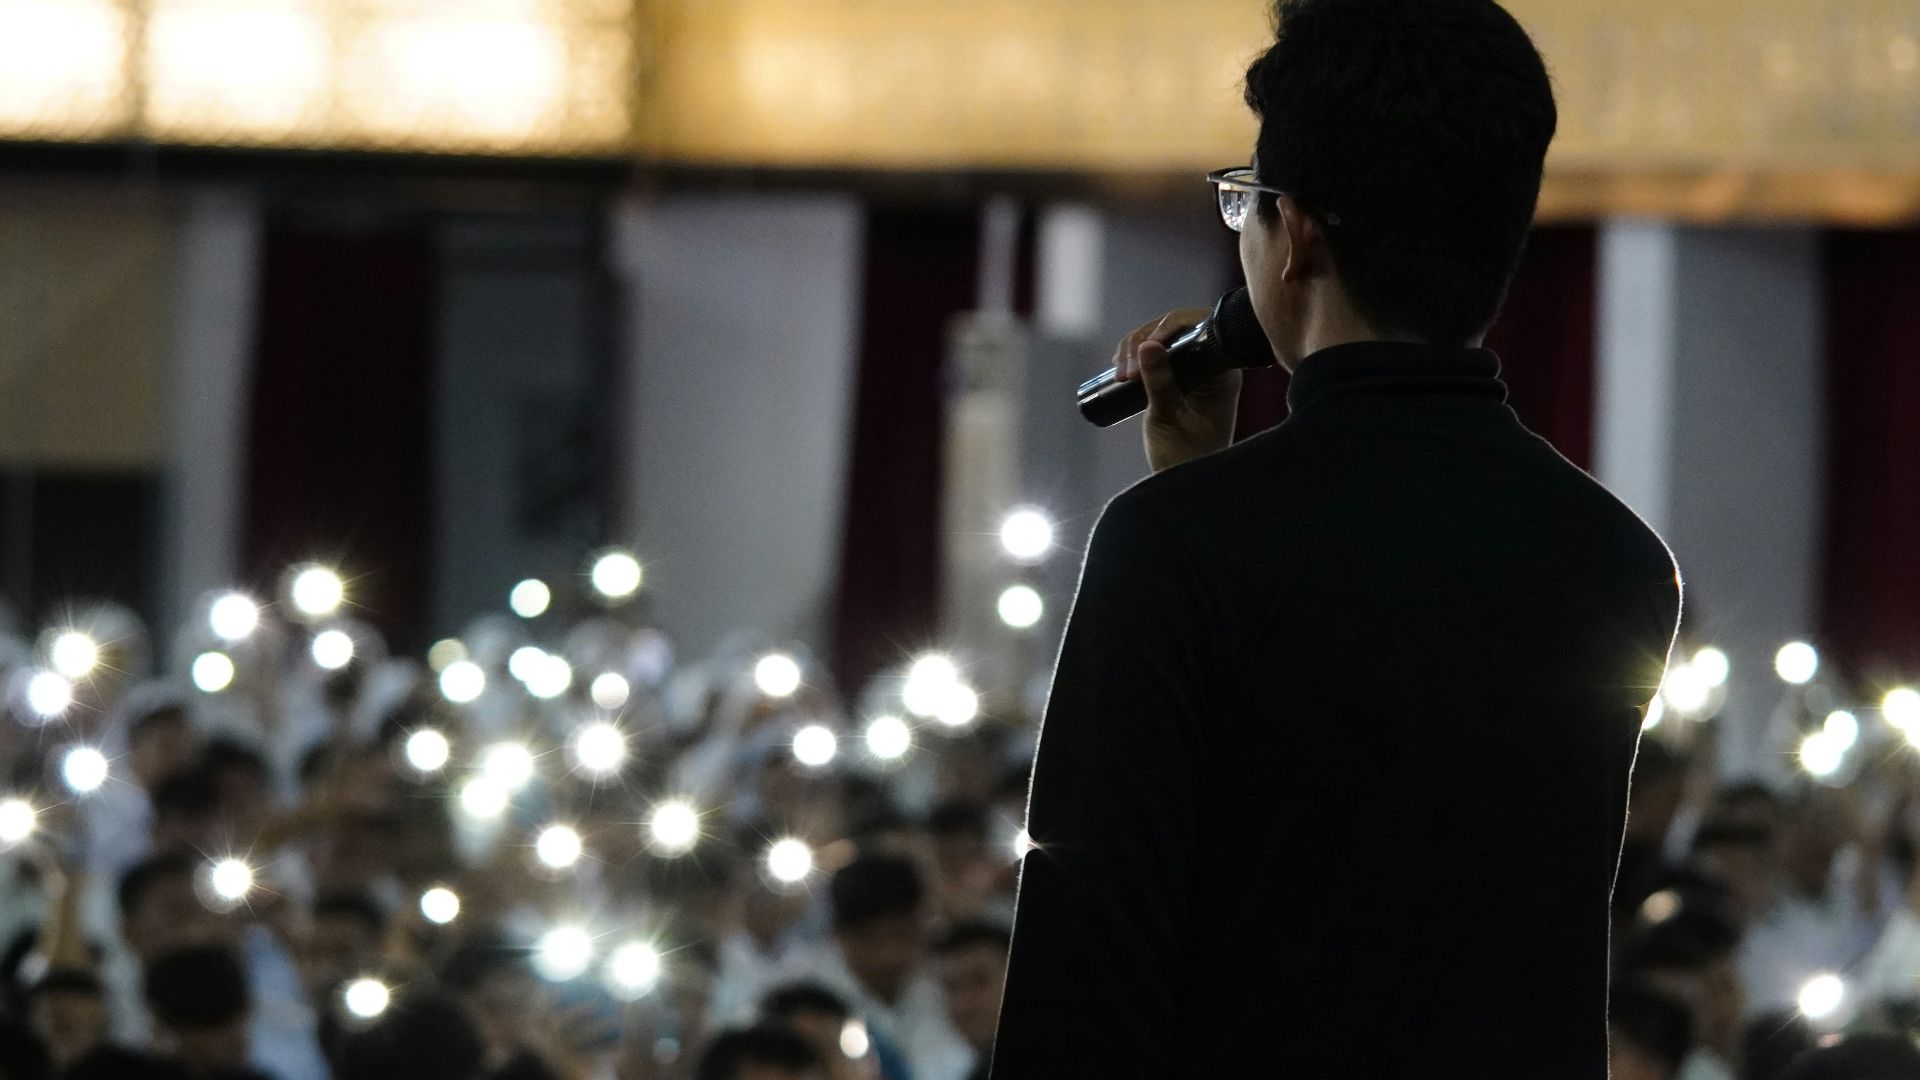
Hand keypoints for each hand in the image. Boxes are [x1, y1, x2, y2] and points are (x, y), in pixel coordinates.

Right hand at [1113, 308, 1241, 472]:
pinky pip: (1158, 354)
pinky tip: (1122, 368)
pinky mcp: (1180, 380)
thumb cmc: (1184, 457)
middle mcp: (1214, 365)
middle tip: (1124, 374)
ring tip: (1119, 378)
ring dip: (1135, 350)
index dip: (1167, 327)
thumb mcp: (1167, 417)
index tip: (1143, 350)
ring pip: (1163, 340)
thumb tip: (1148, 345)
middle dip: (1144, 341)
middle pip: (1177, 329)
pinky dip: (1136, 356)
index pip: (1198, 327)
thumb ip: (1160, 381)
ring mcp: (1197, 372)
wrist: (1186, 484)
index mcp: (1223, 370)